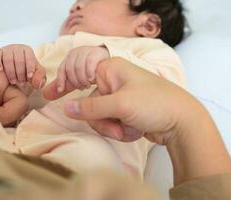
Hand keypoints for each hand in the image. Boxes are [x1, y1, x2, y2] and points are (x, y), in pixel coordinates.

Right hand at [0, 44, 45, 87]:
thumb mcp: (36, 73)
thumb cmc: (26, 70)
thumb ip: (40, 77)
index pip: (30, 58)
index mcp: (28, 50)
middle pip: (19, 60)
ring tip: (13, 82)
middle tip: (22, 83)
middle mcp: (17, 48)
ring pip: (8, 60)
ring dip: (11, 73)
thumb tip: (38, 84)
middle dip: (21, 74)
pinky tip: (0, 71)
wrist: (13, 67)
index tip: (29, 77)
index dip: (30, 68)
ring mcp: (6, 49)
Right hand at [45, 58, 230, 185]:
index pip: (79, 71)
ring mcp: (118, 98)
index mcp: (111, 69)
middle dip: (102, 120)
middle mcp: (113, 82)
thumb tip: (64, 107)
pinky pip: (110, 123)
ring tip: (130, 130)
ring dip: (112, 128)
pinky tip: (135, 130)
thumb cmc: (154, 104)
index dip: (64, 82)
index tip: (48, 94)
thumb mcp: (120, 105)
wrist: (182, 123)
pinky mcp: (124, 112)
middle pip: (89, 103)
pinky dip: (120, 130)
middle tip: (116, 125)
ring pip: (99, 117)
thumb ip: (89, 107)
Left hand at [57, 46, 108, 92]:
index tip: (61, 90)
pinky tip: (92, 79)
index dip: (60, 80)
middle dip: (75, 82)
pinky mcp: (97, 52)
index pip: (61, 69)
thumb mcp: (76, 79)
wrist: (109, 63)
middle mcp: (76, 52)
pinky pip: (90, 63)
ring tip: (88, 85)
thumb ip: (65, 86)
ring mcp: (86, 51)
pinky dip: (89, 73)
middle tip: (81, 88)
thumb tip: (46, 95)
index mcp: (69, 57)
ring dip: (82, 79)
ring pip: (79, 67)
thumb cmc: (91, 71)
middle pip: (70, 69)